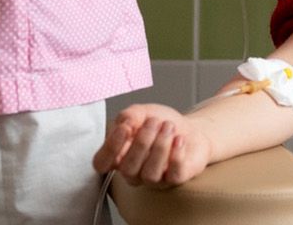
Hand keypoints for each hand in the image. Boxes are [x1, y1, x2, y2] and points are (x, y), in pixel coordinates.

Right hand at [93, 104, 213, 187]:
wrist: (190, 128)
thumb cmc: (161, 123)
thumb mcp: (141, 112)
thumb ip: (128, 116)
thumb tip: (124, 124)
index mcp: (119, 156)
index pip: (102, 163)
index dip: (110, 148)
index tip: (124, 128)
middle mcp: (134, 171)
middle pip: (128, 168)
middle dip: (142, 142)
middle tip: (154, 122)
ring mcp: (154, 179)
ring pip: (150, 174)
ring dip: (160, 147)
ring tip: (168, 126)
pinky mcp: (175, 180)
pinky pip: (173, 176)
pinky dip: (176, 155)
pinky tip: (179, 139)